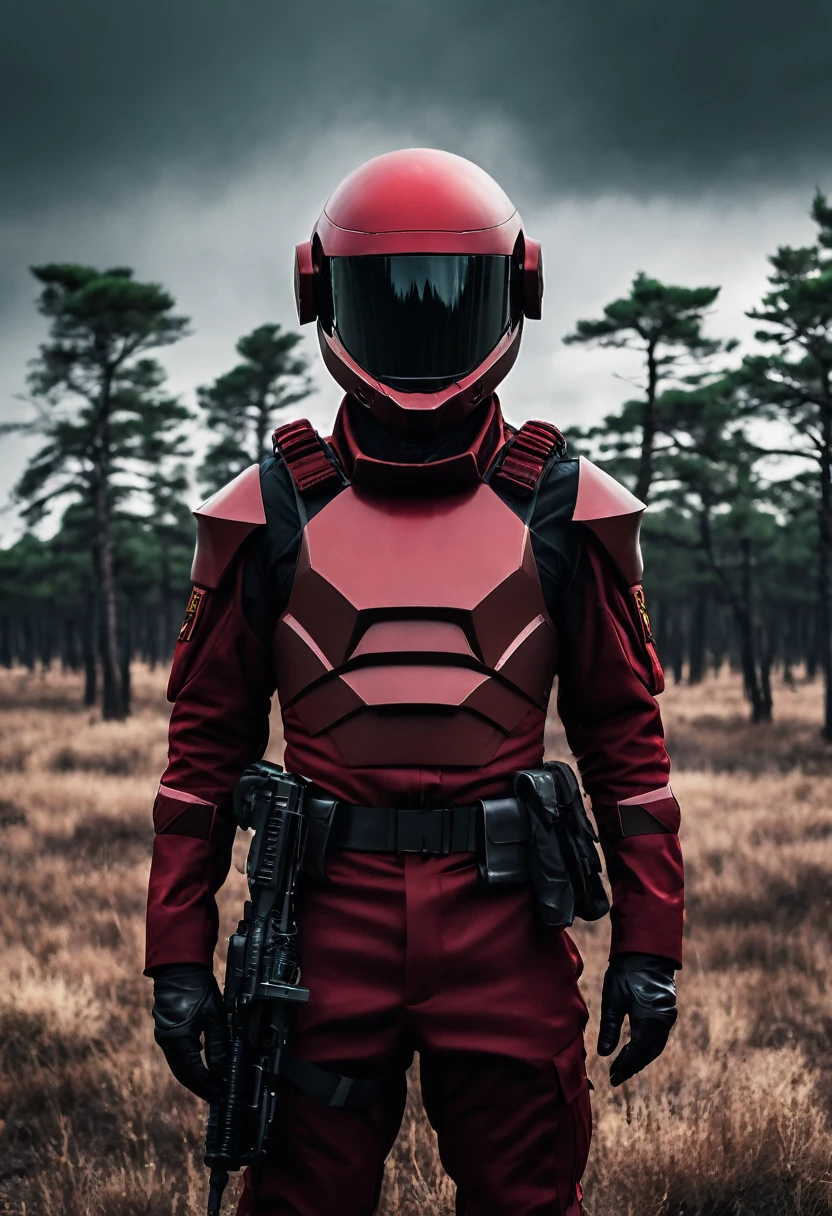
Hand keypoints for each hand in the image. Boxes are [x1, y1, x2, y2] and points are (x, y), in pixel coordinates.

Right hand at [151, 963, 227, 1101]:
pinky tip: (202, 1066)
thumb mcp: (214, 1018)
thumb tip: (224, 1071)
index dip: (208, 1087)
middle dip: (201, 1086)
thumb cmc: (197, 989)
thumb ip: (218, 1046)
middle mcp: (167, 1042)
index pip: (193, 1074)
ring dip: (195, 1077)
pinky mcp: (167, 1031)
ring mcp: (164, 1037)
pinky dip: (190, 1064)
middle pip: (184, 1074)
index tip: (221, 1095)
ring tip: (212, 1084)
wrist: (179, 968)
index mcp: (177, 1040)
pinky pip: (177, 1055)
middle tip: (217, 1095)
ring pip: (180, 1066)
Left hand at [597, 952, 676, 1086]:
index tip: (613, 1078)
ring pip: (655, 1045)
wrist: (645, 950)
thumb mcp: (612, 1000)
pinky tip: (635, 1048)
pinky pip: (658, 1035)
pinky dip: (646, 1045)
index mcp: (650, 1021)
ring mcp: (667, 1015)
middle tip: (616, 1075)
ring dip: (640, 1056)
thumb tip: (604, 1054)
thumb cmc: (626, 972)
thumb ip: (609, 1029)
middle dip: (633, 1065)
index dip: (625, 1066)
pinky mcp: (666, 1009)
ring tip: (624, 1066)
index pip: (638, 1053)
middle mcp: (663, 1021)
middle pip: (648, 1052)